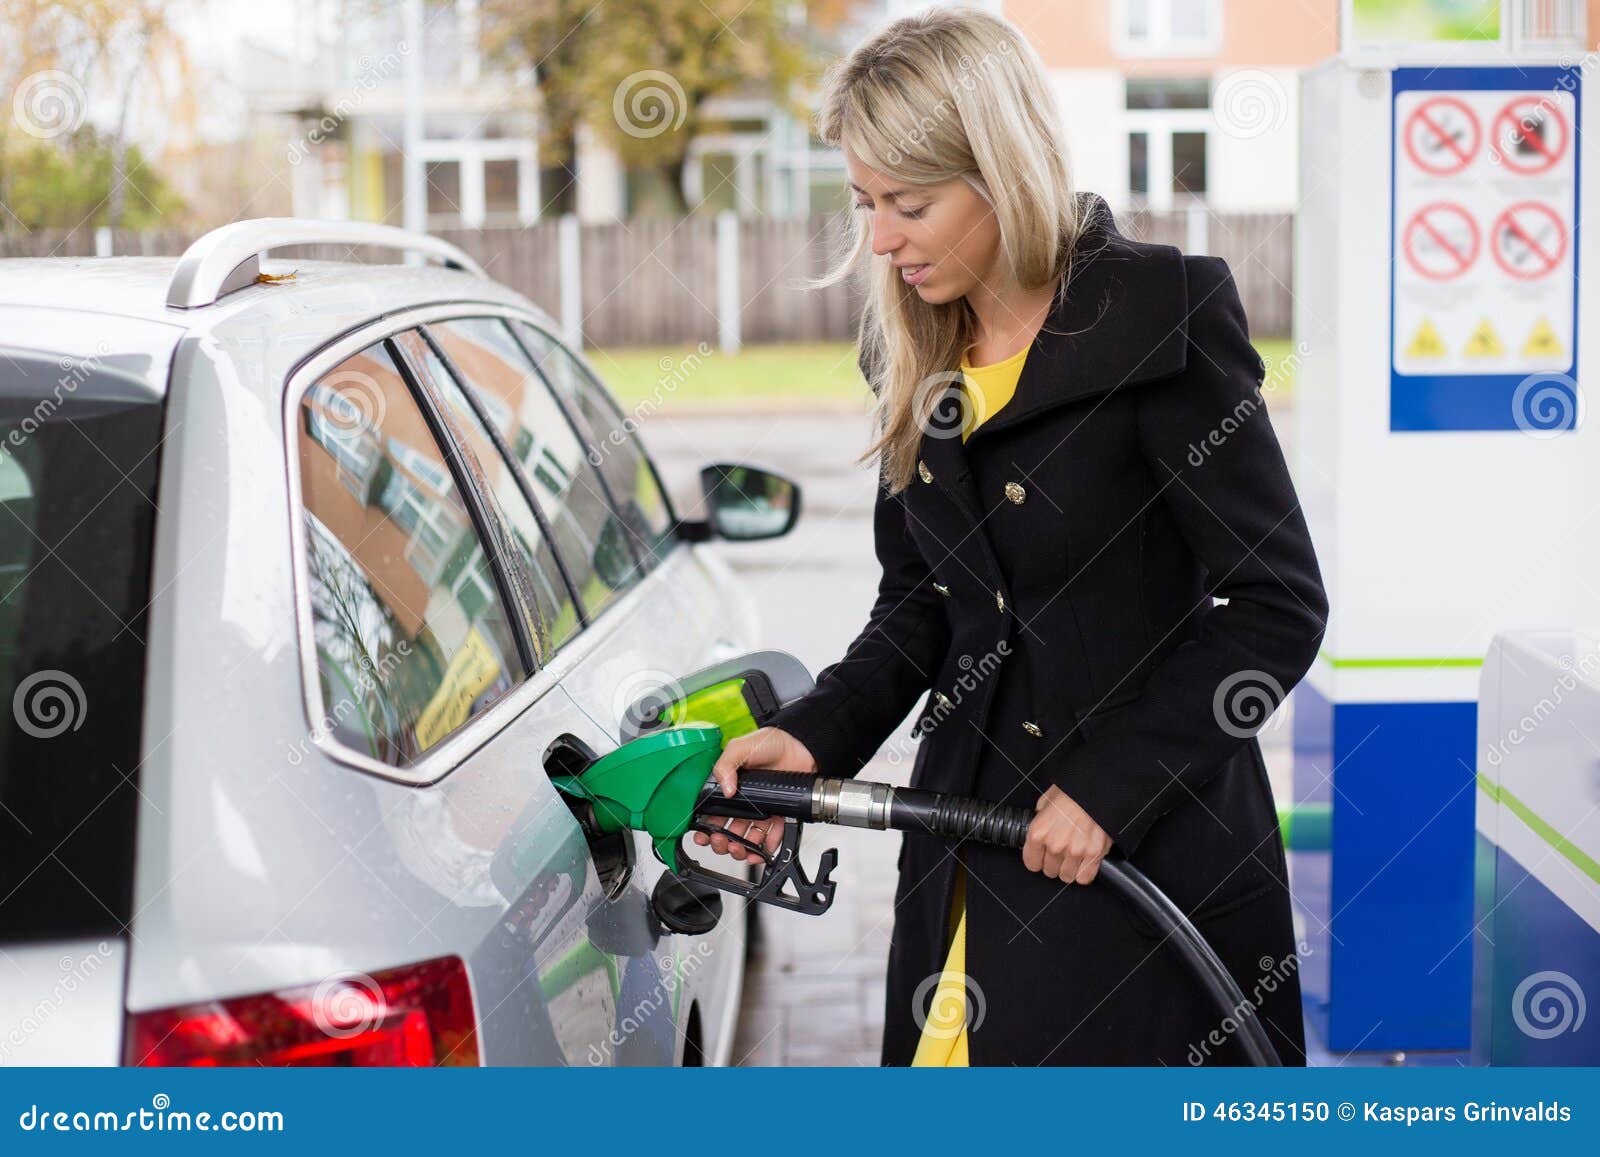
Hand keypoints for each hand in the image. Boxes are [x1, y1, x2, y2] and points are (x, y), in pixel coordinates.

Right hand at [691, 726, 817, 861]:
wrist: (800, 745)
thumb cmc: (770, 742)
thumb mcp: (740, 747)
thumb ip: (726, 765)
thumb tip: (725, 790)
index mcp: (728, 787)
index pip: (711, 814)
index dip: (705, 828)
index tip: (702, 836)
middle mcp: (742, 802)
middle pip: (726, 831)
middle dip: (722, 842)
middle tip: (722, 842)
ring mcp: (760, 810)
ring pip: (746, 838)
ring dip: (741, 848)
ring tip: (740, 847)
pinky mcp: (778, 815)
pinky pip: (771, 837)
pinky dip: (767, 847)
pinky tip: (762, 849)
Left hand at [1022, 785, 1112, 884]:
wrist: (1097, 788)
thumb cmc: (1073, 791)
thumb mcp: (1047, 800)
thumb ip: (1040, 818)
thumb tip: (1040, 825)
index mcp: (1039, 832)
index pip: (1031, 863)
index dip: (1037, 860)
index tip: (1041, 856)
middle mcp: (1055, 845)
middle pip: (1049, 871)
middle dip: (1054, 863)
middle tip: (1060, 852)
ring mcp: (1075, 851)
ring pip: (1066, 876)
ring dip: (1069, 869)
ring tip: (1073, 857)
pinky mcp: (1094, 854)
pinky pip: (1085, 877)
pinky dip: (1084, 873)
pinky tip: (1084, 863)